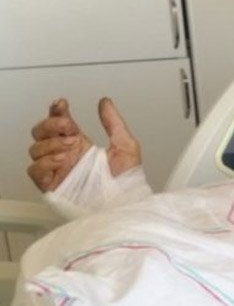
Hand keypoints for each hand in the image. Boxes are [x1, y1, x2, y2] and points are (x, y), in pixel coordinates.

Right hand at [27, 97, 141, 191]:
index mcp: (79, 144)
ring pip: (35, 149)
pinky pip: (35, 170)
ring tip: (71, 145)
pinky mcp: (52, 186)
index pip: (58, 123)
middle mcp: (64, 155)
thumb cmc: (127, 180)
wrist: (125, 203)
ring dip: (51, 142)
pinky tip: (61, 159)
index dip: (56, 111)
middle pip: (40, 132)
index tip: (62, 103)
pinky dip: (45, 162)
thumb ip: (114, 122)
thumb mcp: (125, 145)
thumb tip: (105, 102)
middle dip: (51, 124)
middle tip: (69, 126)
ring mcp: (56, 170)